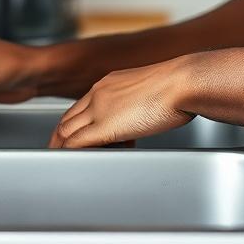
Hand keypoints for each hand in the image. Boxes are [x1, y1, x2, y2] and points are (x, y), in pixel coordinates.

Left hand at [49, 57, 194, 147]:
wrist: (185, 81)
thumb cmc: (181, 85)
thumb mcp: (153, 88)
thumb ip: (142, 100)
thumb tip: (150, 112)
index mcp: (110, 82)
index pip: (82, 105)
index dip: (74, 123)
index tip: (72, 135)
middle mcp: (100, 93)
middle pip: (68, 118)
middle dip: (60, 137)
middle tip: (59, 152)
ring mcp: (100, 109)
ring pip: (66, 131)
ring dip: (62, 147)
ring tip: (61, 161)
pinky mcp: (105, 126)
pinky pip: (76, 143)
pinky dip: (69, 153)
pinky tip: (70, 161)